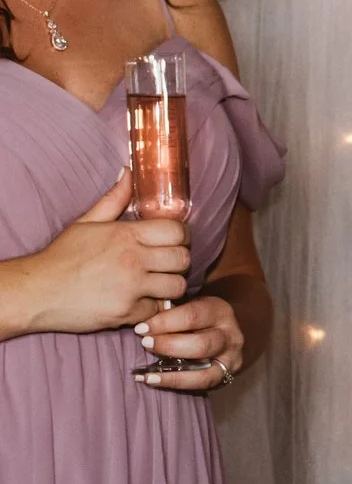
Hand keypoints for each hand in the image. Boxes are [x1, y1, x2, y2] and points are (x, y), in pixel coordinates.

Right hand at [20, 171, 190, 335]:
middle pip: (182, 259)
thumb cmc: (61, 257)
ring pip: (176, 285)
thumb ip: (114, 199)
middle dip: (178, 261)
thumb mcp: (86, 222)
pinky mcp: (125, 312)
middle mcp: (133, 259)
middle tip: (165, 264)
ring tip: (155, 283)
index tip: (173, 242)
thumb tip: (128, 171)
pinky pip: (157, 309)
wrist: (35, 292)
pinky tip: (139, 300)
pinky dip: (151, 306)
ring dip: (169, 285)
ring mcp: (130, 287)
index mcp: (127, 234)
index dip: (180, 237)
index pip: (178, 231)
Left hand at [132, 296, 244, 390]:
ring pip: (203, 367)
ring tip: (146, 370)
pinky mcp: (226, 374)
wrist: (219, 335)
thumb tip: (141, 315)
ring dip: (170, 369)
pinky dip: (174, 382)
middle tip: (145, 344)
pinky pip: (200, 382)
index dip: (165, 322)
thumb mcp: (189, 307)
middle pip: (200, 343)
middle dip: (168, 345)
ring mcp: (230, 356)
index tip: (141, 327)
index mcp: (219, 310)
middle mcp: (230, 333)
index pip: (193, 315)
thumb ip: (171, 310)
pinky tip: (152, 380)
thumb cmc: (196, 319)